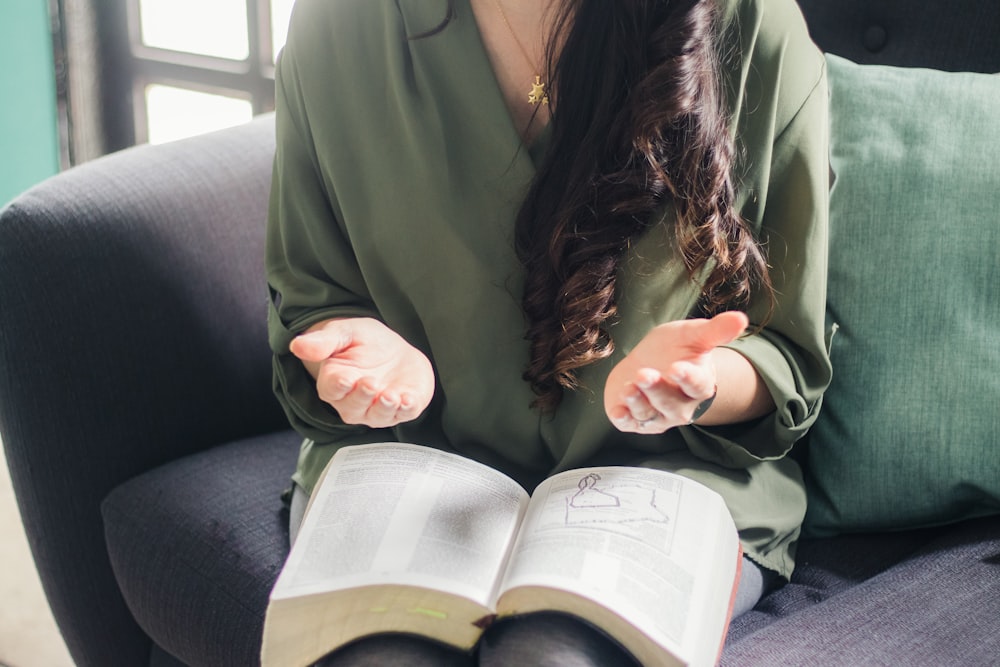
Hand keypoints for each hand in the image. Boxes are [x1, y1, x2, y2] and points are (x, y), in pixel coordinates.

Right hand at [289, 318, 434, 427]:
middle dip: (362, 396)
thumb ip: (323, 341)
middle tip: (370, 382)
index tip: (345, 379)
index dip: (338, 386)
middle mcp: (353, 402)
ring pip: (377, 416)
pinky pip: (403, 415)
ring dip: (383, 408)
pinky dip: (406, 410)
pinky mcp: (402, 410)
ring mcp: (377, 409)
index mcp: (335, 382)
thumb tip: (296, 345)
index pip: (331, 390)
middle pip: (353, 407)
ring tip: (390, 395)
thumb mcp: (345, 333)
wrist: (396, 351)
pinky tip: (407, 400)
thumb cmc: (365, 342)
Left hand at [604, 311, 748, 433]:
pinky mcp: (636, 419)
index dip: (687, 378)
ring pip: (650, 414)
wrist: (651, 362)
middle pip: (671, 403)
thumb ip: (715, 330)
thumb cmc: (676, 348)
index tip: (676, 367)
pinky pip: (631, 424)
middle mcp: (681, 406)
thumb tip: (741, 319)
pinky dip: (624, 419)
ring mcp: (658, 415)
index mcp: (699, 384)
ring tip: (628, 388)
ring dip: (638, 403)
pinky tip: (616, 411)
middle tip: (644, 375)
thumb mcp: (693, 335)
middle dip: (657, 390)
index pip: (697, 385)